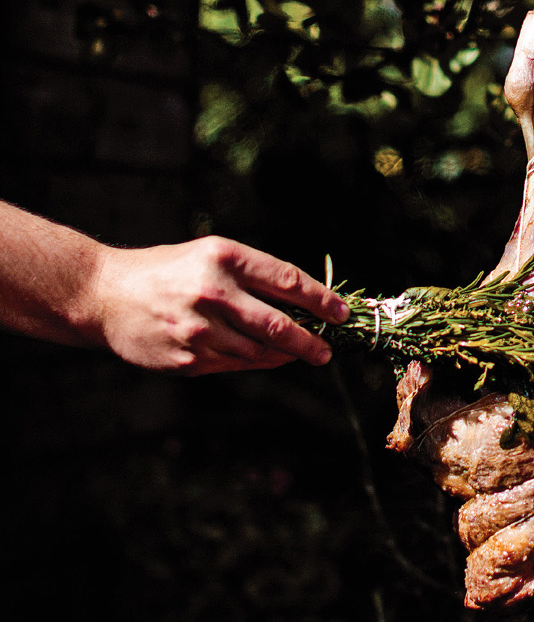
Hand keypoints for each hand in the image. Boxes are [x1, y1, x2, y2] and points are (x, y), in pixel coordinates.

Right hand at [88, 236, 350, 374]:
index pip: (287, 281)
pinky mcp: (187, 359)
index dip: (321, 300)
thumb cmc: (168, 271)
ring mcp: (199, 330)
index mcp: (224, 259)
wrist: (105, 294)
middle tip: (326, 350)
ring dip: (285, 355)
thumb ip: (254, 276)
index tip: (342, 313)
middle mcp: (213, 293)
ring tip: (299, 353)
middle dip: (311, 341)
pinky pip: (235, 365)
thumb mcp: (211, 256)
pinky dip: (256, 362)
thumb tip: (308, 301)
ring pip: (260, 351)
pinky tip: (265, 358)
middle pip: (280, 325)